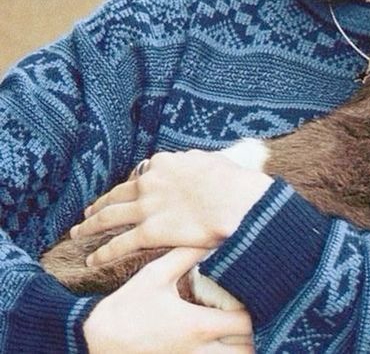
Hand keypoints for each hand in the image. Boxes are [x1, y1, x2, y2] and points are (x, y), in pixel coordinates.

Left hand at [71, 150, 271, 265]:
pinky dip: (103, 253)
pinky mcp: (150, 231)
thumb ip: (195, 162)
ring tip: (79, 232)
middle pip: (118, 194)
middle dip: (101, 204)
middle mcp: (150, 182)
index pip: (142, 173)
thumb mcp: (212, 161)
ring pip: (110, 216)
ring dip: (91, 225)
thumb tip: (192, 161)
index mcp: (166, 163)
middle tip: (89, 212)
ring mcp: (147, 207)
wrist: (238, 201)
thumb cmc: (234, 182)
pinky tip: (92, 260)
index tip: (127, 192)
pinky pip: (119, 244)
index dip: (133, 184)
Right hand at [84, 247, 253, 352]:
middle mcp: (198, 352)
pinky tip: (220, 343)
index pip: (246, 323)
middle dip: (257, 334)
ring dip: (242, 348)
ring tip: (241, 330)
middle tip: (259, 313)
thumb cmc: (126, 306)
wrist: (92, 341)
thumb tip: (210, 236)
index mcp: (198, 325)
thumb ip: (186, 254)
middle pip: (246, 350)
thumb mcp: (156, 274)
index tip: (258, 294)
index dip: (258, 310)